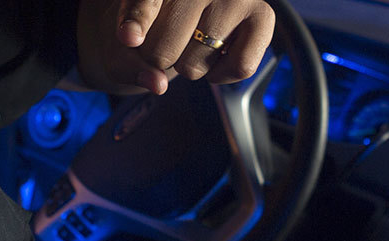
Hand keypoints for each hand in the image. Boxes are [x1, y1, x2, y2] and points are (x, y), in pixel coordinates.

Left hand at [76, 0, 275, 94]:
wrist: (182, 19)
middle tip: (165, 46)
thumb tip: (158, 84)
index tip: (129, 38)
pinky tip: (215, 60)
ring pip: (196, 61)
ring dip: (189, 67)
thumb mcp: (126, 47)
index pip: (146, 1)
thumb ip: (131, 66)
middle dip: (158, 61)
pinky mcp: (262, 14)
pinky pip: (240, 66)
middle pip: (164, 48)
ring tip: (192, 45)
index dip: (137, 20)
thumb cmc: (152, 29)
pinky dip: (222, 75)